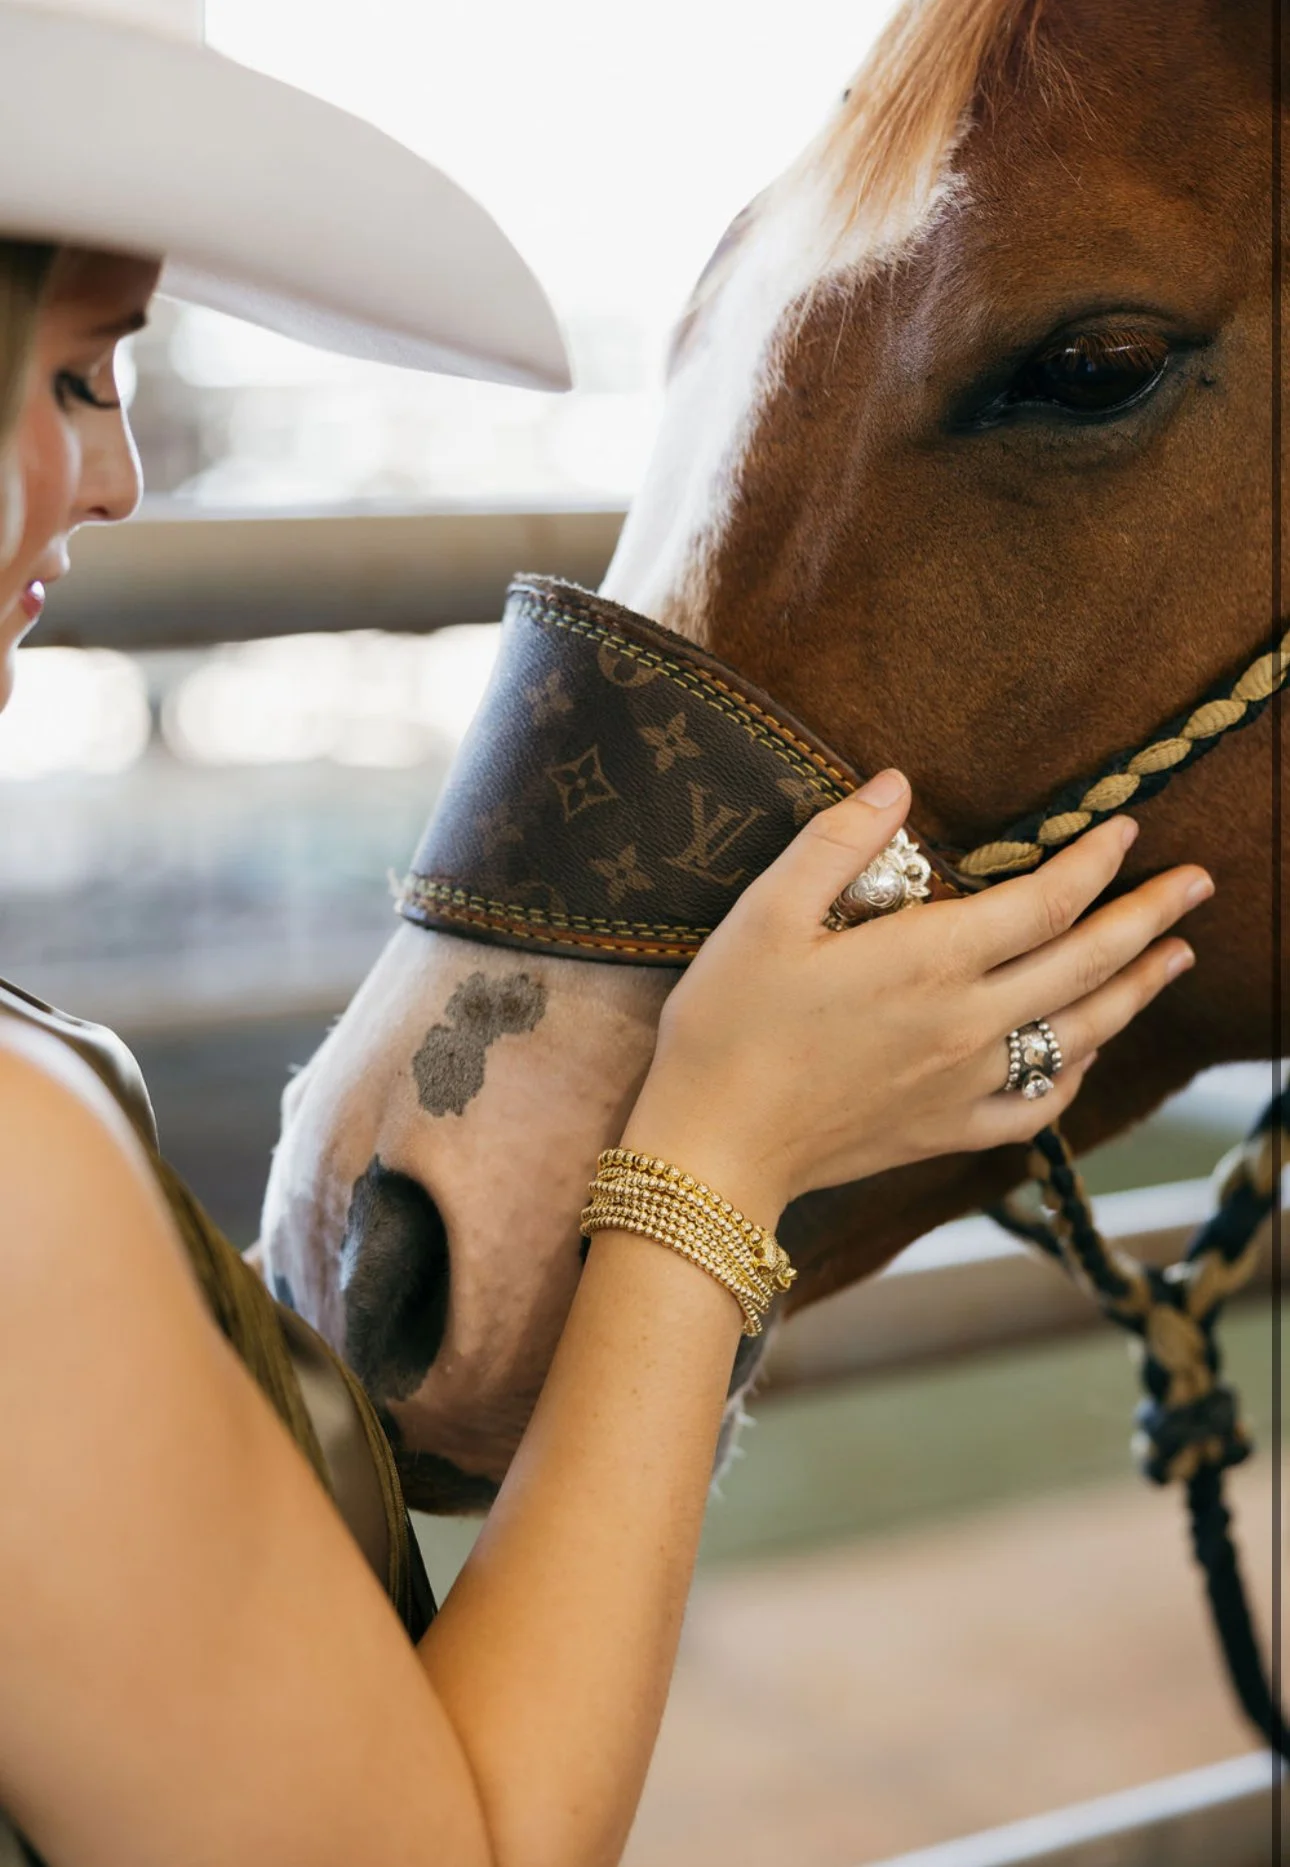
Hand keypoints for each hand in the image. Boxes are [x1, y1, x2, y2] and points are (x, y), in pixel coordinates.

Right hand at [625, 768, 1210, 1221]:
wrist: (711, 1147)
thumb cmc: (728, 1025)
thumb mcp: (763, 914)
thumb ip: (836, 842)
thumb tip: (896, 782)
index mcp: (927, 960)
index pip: (1044, 901)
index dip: (1094, 862)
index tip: (1129, 830)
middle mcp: (966, 1022)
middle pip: (1084, 963)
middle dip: (1149, 919)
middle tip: (1198, 884)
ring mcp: (964, 1082)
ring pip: (1079, 1033)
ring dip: (1137, 990)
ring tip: (1178, 957)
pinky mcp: (947, 1130)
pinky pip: (1037, 1105)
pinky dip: (1076, 1075)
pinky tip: (1091, 1054)